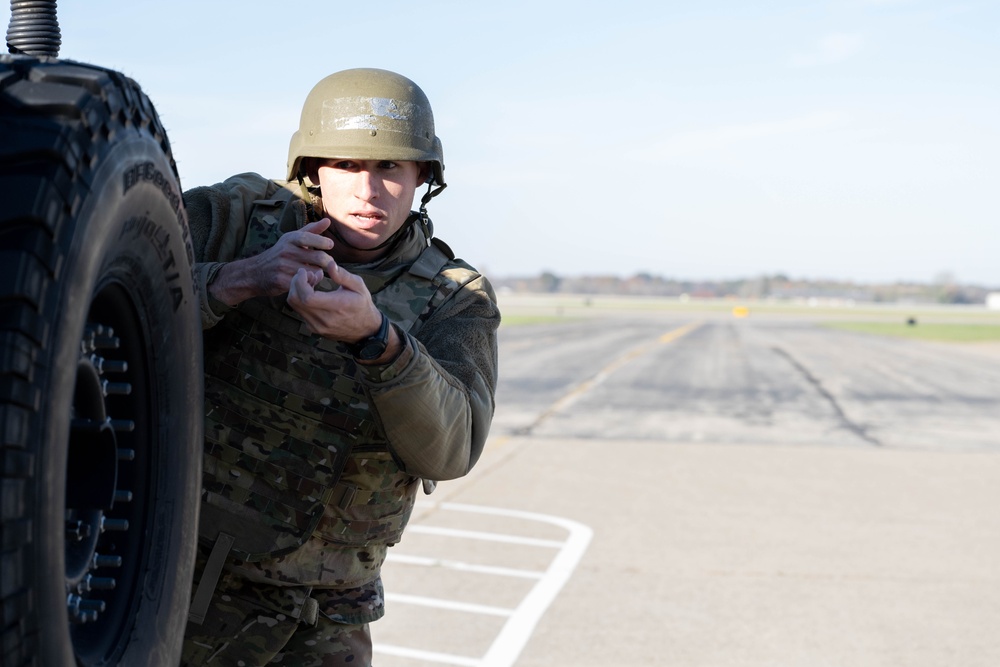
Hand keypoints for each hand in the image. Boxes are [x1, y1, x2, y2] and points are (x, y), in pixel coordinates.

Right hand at [209, 218, 334, 305]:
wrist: (254, 273)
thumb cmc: (279, 254)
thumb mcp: (291, 239)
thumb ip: (311, 230)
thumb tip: (328, 220)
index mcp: (289, 239)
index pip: (308, 238)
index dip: (321, 241)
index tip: (330, 245)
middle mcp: (285, 252)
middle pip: (317, 257)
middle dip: (328, 261)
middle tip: (331, 264)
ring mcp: (283, 267)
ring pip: (313, 272)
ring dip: (319, 274)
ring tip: (318, 273)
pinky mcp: (282, 281)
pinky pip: (305, 283)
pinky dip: (310, 283)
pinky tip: (309, 282)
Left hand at [286, 258, 384, 343]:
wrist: (365, 330)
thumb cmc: (362, 304)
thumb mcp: (358, 286)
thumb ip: (343, 275)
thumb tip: (330, 264)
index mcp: (337, 306)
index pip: (307, 297)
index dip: (300, 282)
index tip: (304, 271)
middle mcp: (324, 319)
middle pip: (295, 300)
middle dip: (296, 283)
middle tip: (308, 274)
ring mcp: (317, 326)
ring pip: (295, 306)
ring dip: (298, 290)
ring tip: (312, 282)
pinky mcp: (314, 329)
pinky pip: (300, 312)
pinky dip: (302, 299)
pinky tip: (314, 293)